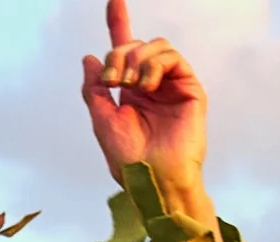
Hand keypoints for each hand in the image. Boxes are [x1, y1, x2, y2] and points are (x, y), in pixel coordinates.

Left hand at [81, 1, 213, 223]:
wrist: (152, 180)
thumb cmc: (129, 160)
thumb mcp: (102, 120)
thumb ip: (94, 89)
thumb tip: (90, 58)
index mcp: (130, 91)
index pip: (124, 50)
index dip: (118, 22)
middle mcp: (151, 85)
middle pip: (135, 44)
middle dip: (118, 53)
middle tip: (113, 81)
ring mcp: (172, 86)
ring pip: (156, 46)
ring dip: (137, 58)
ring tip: (130, 85)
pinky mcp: (190, 90)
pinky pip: (173, 59)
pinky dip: (155, 65)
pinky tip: (146, 85)